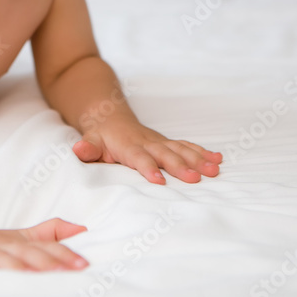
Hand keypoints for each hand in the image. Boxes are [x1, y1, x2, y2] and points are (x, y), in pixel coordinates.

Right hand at [0, 218, 88, 270]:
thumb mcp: (21, 237)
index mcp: (19, 241)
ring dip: (16, 269)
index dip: (64, 254)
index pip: (45, 246)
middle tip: (64, 272)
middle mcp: (2, 247)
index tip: (83, 264)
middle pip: (26, 253)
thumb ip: (50, 234)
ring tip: (32, 278)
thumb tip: (82, 228)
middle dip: (45, 262)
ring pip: (1, 261)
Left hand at [73, 119, 221, 184]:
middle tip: (196, 178)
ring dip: (198, 159)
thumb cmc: (100, 134)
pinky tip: (218, 159)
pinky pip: (187, 146)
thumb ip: (87, 148)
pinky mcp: (167, 143)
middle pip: (166, 155)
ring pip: (181, 150)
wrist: (110, 115)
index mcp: (128, 145)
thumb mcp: (90, 140)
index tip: (159, 181)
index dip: (148, 168)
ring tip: (215, 169)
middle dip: (181, 166)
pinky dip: (202, 152)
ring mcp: (160, 142)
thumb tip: (78, 150)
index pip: (139, 158)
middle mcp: (147, 142)